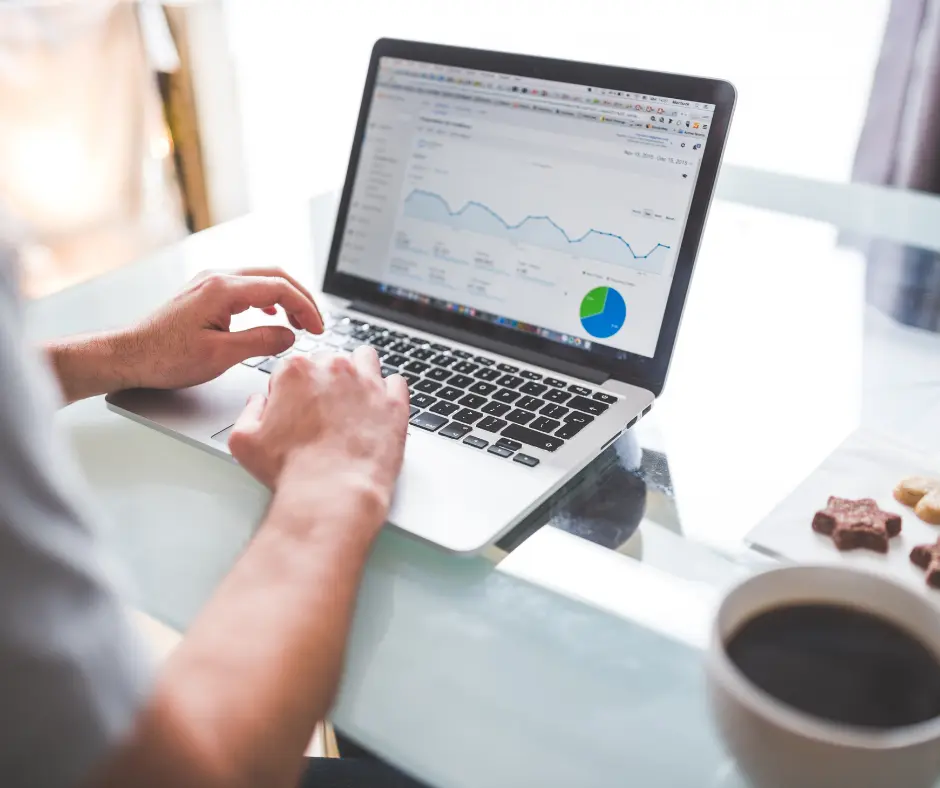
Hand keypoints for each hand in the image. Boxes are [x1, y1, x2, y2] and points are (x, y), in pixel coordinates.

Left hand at [122, 267, 323, 389]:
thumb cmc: (165, 357)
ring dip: (285, 297)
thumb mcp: (220, 356)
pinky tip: (271, 314)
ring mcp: (209, 282)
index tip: (318, 328)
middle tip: (316, 323)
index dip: (305, 307)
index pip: (279, 287)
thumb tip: (289, 335)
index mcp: (222, 289)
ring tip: (298, 321)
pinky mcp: (205, 292)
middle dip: (301, 298)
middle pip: (274, 275)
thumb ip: (261, 342)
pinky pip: (246, 286)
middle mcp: (216, 278)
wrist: (129, 355)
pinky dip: (267, 299)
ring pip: (261, 278)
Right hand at [228, 346, 409, 528]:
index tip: (295, 410)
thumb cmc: (291, 470)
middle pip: (329, 362)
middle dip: (325, 381)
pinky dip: (389, 392)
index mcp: (296, 371)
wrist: (332, 494)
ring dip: (359, 373)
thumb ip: (248, 411)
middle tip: (323, 412)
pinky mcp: (394, 402)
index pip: (293, 367)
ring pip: (365, 360)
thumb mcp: (244, 441)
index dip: (291, 390)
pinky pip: (396, 382)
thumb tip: (259, 402)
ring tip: (353, 401)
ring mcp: (368, 383)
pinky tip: (378, 409)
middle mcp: (334, 369)